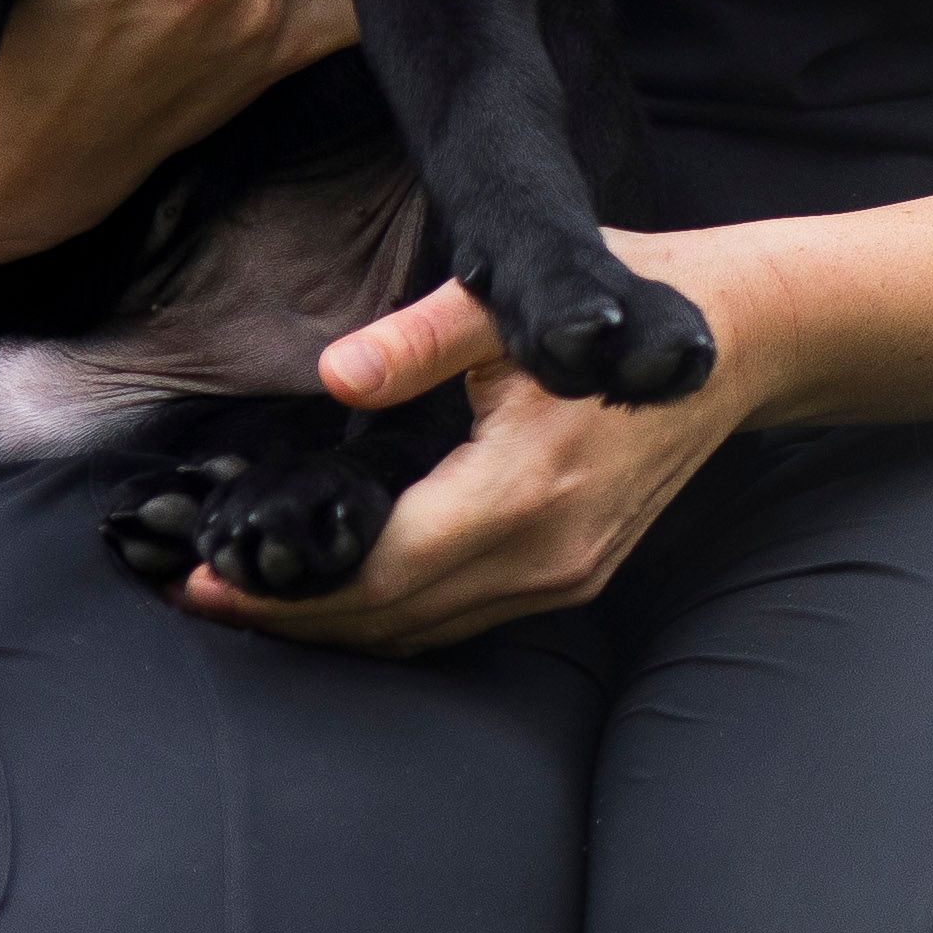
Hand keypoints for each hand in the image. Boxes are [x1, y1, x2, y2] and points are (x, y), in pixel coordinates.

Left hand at [194, 226, 799, 651]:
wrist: (733, 342)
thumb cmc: (618, 305)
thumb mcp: (510, 303)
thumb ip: (418, 340)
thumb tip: (333, 375)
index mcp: (526, 487)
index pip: (381, 570)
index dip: (288, 589)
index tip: (205, 580)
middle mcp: (548, 552)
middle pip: (392, 617)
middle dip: (291, 616)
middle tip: (199, 597)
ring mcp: (568, 574)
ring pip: (425, 630)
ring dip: (337, 625)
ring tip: (252, 603)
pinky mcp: (575, 575)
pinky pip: (461, 617)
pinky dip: (392, 616)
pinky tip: (341, 596)